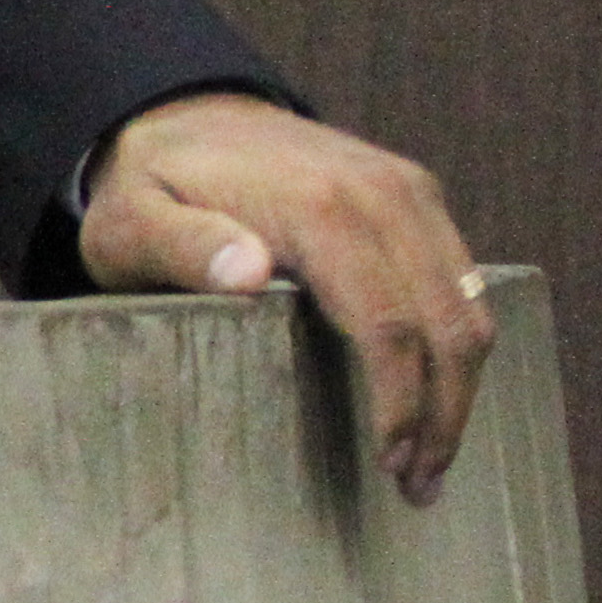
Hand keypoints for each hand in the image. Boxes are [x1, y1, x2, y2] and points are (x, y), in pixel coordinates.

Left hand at [76, 93, 494, 504]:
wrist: (182, 115)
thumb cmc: (151, 185)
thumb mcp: (133, 221)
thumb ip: (183, 246)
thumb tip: (247, 274)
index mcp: (320, 208)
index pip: (388, 325)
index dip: (399, 402)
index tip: (390, 463)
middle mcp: (382, 194)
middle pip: (448, 324)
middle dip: (444, 414)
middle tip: (418, 488)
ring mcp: (407, 191)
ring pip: (468, 306)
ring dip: (462, 387)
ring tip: (429, 460)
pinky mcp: (416, 197)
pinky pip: (461, 280)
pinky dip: (458, 343)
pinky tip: (432, 395)